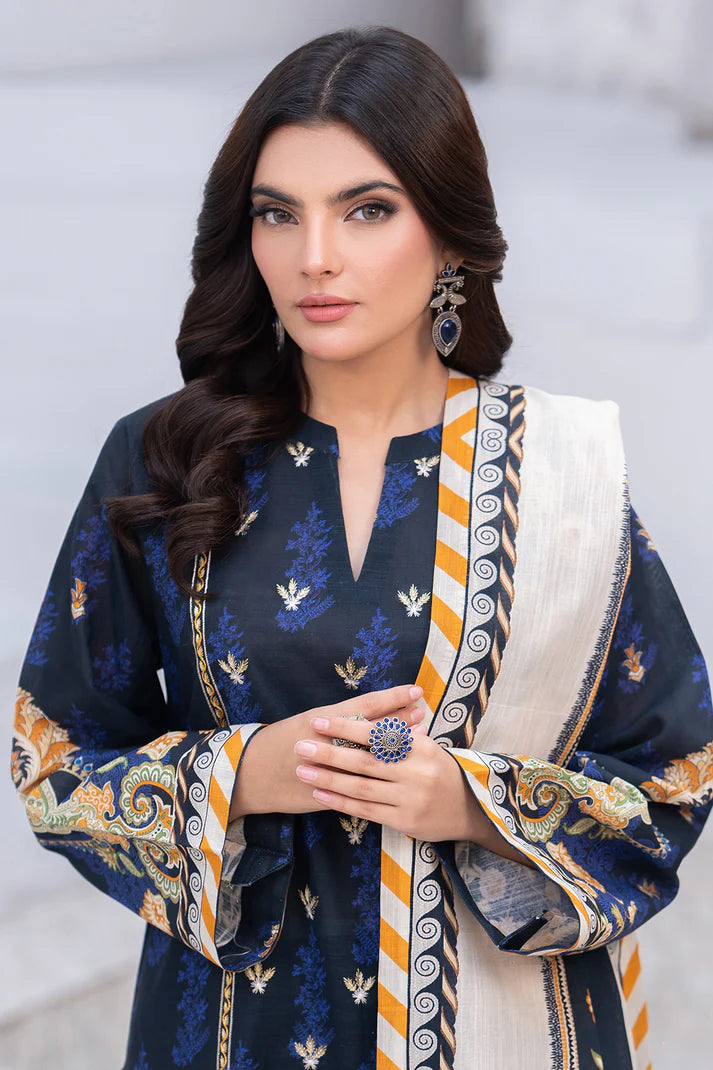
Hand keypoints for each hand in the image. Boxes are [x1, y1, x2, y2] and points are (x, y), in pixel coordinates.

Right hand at [229, 683, 425, 821]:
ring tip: (417, 740)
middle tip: (423, 714)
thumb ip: (336, 720)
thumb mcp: (305, 722)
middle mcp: (329, 743)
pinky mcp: (327, 793)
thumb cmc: (277, 742)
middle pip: (374, 731)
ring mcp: (329, 770)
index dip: (392, 700)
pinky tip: (394, 778)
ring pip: (370, 759)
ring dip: (394, 750)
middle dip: (400, 724)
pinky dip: (378, 781)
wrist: (249, 774)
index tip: (415, 692)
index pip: (364, 707)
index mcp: (322, 720)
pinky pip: (358, 788)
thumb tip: (367, 714)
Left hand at [293, 711, 477, 841]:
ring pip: (361, 788)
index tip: (319, 720)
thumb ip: (402, 735)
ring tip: (303, 770)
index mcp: (421, 748)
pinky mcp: (404, 822)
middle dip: (330, 752)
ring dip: (329, 779)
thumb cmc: (442, 771)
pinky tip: (320, 794)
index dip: (347, 727)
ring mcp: (409, 800)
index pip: (377, 735)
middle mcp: (415, 773)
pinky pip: (366, 810)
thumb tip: (373, 716)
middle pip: (364, 762)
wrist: (473, 809)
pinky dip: (341, 802)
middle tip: (301, 745)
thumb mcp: (428, 747)